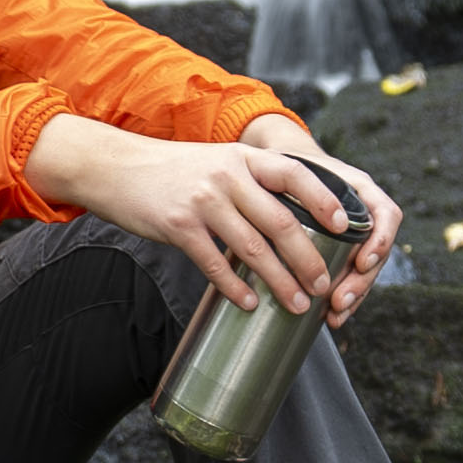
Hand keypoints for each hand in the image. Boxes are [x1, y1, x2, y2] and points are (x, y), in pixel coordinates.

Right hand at [25, 117, 381, 317]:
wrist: (116, 168)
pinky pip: (215, 263)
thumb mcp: (217, 162)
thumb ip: (251, 183)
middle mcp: (228, 175)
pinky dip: (235, 287)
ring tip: (297, 304)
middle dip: (309, 259)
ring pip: (254, 248)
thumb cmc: (173, 172)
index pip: (297, 175)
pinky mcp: (178, 225)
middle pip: (282, 222)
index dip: (326, 202)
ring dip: (280, 281)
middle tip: (324, 286)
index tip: (347, 229)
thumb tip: (291, 222)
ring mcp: (204, 200)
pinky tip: (250, 303)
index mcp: (243, 157)